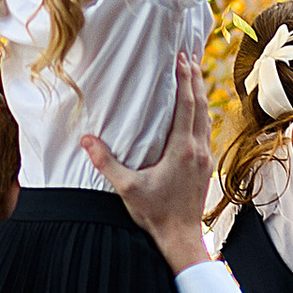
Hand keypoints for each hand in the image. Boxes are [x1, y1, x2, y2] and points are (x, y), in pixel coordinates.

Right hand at [79, 44, 212, 270]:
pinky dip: (201, 113)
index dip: (184, 80)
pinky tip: (195, 110)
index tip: (180, 59)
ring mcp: (204, 157)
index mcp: (181, 149)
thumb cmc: (154, 213)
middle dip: (194, 79)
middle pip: (200, 105)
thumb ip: (106, 162)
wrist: (181, 237)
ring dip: (200, 94)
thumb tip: (85, 140)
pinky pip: (206, 130)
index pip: (185, 106)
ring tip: (193, 74)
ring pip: (206, 117)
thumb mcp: (127, 188)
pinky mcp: (205, 165)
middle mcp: (197, 149)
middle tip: (188, 56)